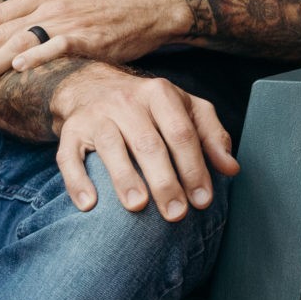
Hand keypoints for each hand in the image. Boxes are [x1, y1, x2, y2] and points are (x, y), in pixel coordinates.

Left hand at [0, 0, 186, 90]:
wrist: (151, 4)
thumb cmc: (110, 5)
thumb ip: (37, 9)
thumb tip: (2, 22)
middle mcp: (51, 2)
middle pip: (1, 30)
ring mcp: (69, 18)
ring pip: (20, 39)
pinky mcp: (88, 35)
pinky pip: (55, 46)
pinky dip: (34, 57)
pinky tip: (18, 69)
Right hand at [50, 69, 240, 218]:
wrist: (91, 84)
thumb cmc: (149, 106)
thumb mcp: (185, 109)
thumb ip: (211, 135)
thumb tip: (231, 169)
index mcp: (160, 94)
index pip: (181, 132)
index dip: (194, 167)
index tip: (203, 200)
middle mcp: (127, 101)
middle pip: (148, 143)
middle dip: (165, 181)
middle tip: (176, 214)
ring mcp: (96, 114)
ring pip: (110, 146)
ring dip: (124, 177)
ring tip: (138, 207)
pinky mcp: (70, 130)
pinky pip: (69, 155)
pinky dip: (77, 180)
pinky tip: (89, 205)